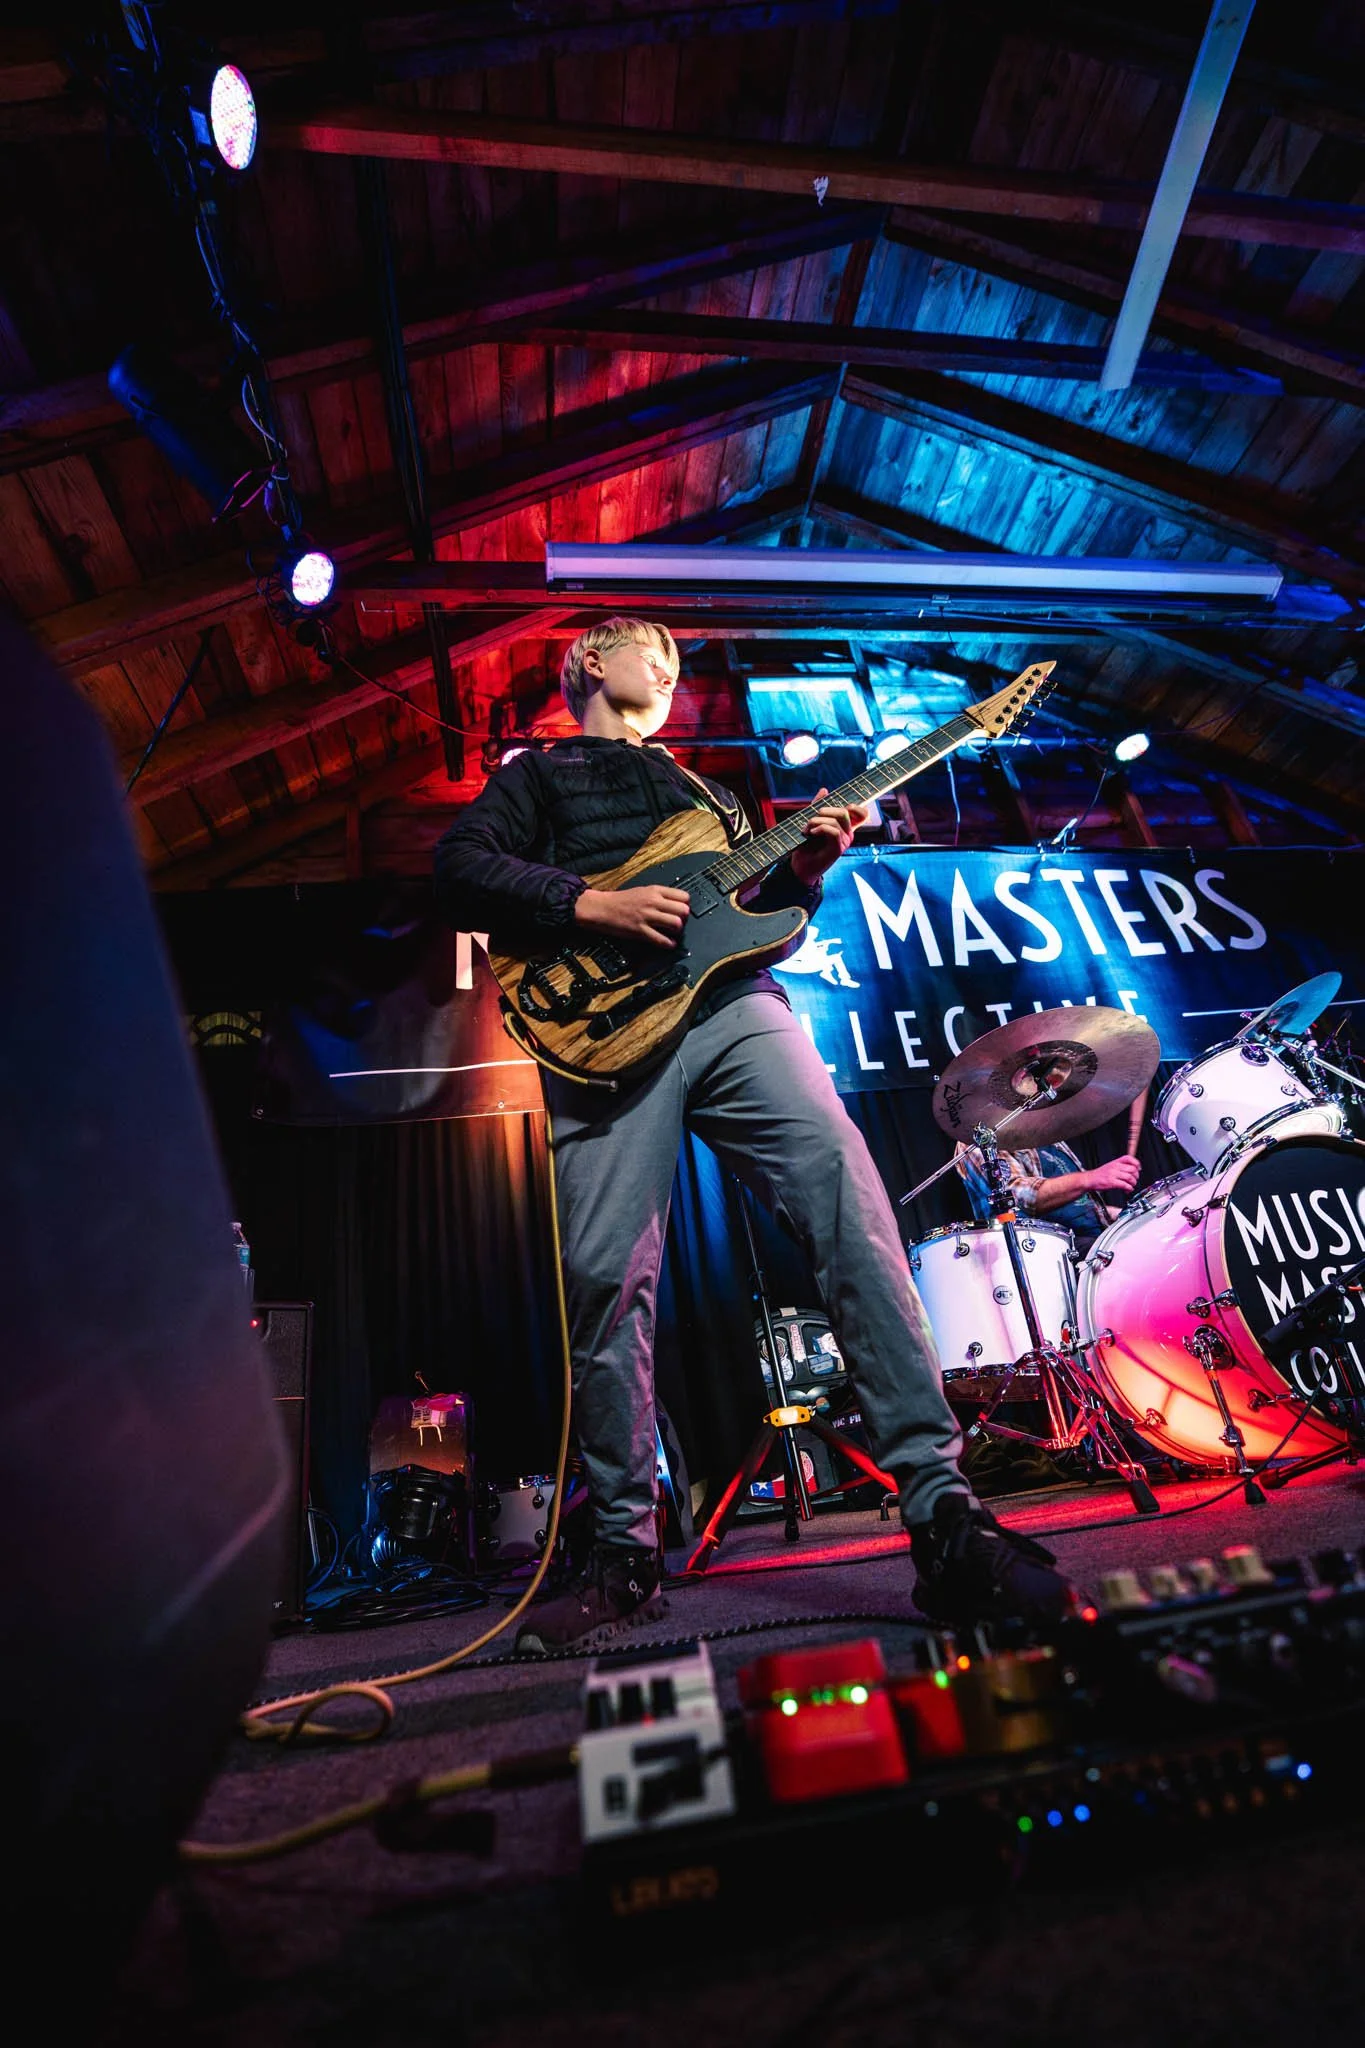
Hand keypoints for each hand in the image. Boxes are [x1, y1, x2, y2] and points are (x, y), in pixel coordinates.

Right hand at [574, 884, 690, 948]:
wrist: (602, 908)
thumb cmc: (620, 900)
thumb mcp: (642, 891)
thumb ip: (659, 896)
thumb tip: (675, 904)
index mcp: (654, 891)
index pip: (683, 896)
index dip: (685, 905)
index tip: (682, 911)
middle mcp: (653, 902)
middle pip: (683, 910)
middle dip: (684, 919)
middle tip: (679, 923)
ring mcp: (647, 916)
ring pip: (676, 924)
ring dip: (677, 930)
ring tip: (673, 933)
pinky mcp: (640, 930)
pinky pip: (661, 939)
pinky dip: (668, 944)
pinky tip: (668, 944)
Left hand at [790, 790, 869, 883]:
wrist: (801, 866)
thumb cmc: (807, 845)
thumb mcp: (812, 821)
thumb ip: (818, 806)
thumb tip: (825, 790)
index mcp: (845, 827)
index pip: (863, 814)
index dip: (856, 806)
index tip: (837, 806)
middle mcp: (848, 834)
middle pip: (846, 811)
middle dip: (825, 810)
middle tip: (812, 817)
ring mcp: (844, 842)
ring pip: (838, 820)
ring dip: (817, 820)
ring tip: (806, 828)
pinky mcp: (838, 849)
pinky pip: (834, 831)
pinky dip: (820, 828)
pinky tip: (810, 833)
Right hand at [1085, 1154, 1141, 1195]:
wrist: (1090, 1179)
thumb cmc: (1100, 1174)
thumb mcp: (1110, 1166)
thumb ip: (1121, 1167)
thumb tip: (1133, 1170)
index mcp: (1115, 1162)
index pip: (1129, 1158)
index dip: (1136, 1163)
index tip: (1138, 1169)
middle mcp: (1115, 1167)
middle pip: (1132, 1169)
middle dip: (1136, 1176)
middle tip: (1135, 1180)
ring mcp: (1113, 1174)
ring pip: (1129, 1177)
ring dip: (1133, 1183)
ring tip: (1131, 1186)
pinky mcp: (1111, 1182)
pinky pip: (1124, 1185)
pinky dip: (1129, 1188)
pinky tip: (1128, 1189)